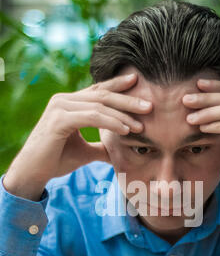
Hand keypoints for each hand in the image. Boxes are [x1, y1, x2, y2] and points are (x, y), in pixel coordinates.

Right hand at [4, 73, 151, 199]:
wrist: (34, 172)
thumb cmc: (56, 160)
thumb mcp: (85, 152)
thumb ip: (101, 147)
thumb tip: (117, 152)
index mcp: (69, 103)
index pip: (98, 91)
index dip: (118, 86)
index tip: (137, 83)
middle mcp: (63, 100)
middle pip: (102, 95)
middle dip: (127, 99)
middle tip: (149, 104)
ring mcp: (60, 107)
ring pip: (99, 105)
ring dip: (123, 114)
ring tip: (141, 124)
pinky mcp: (59, 119)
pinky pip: (92, 117)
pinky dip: (111, 122)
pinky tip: (125, 130)